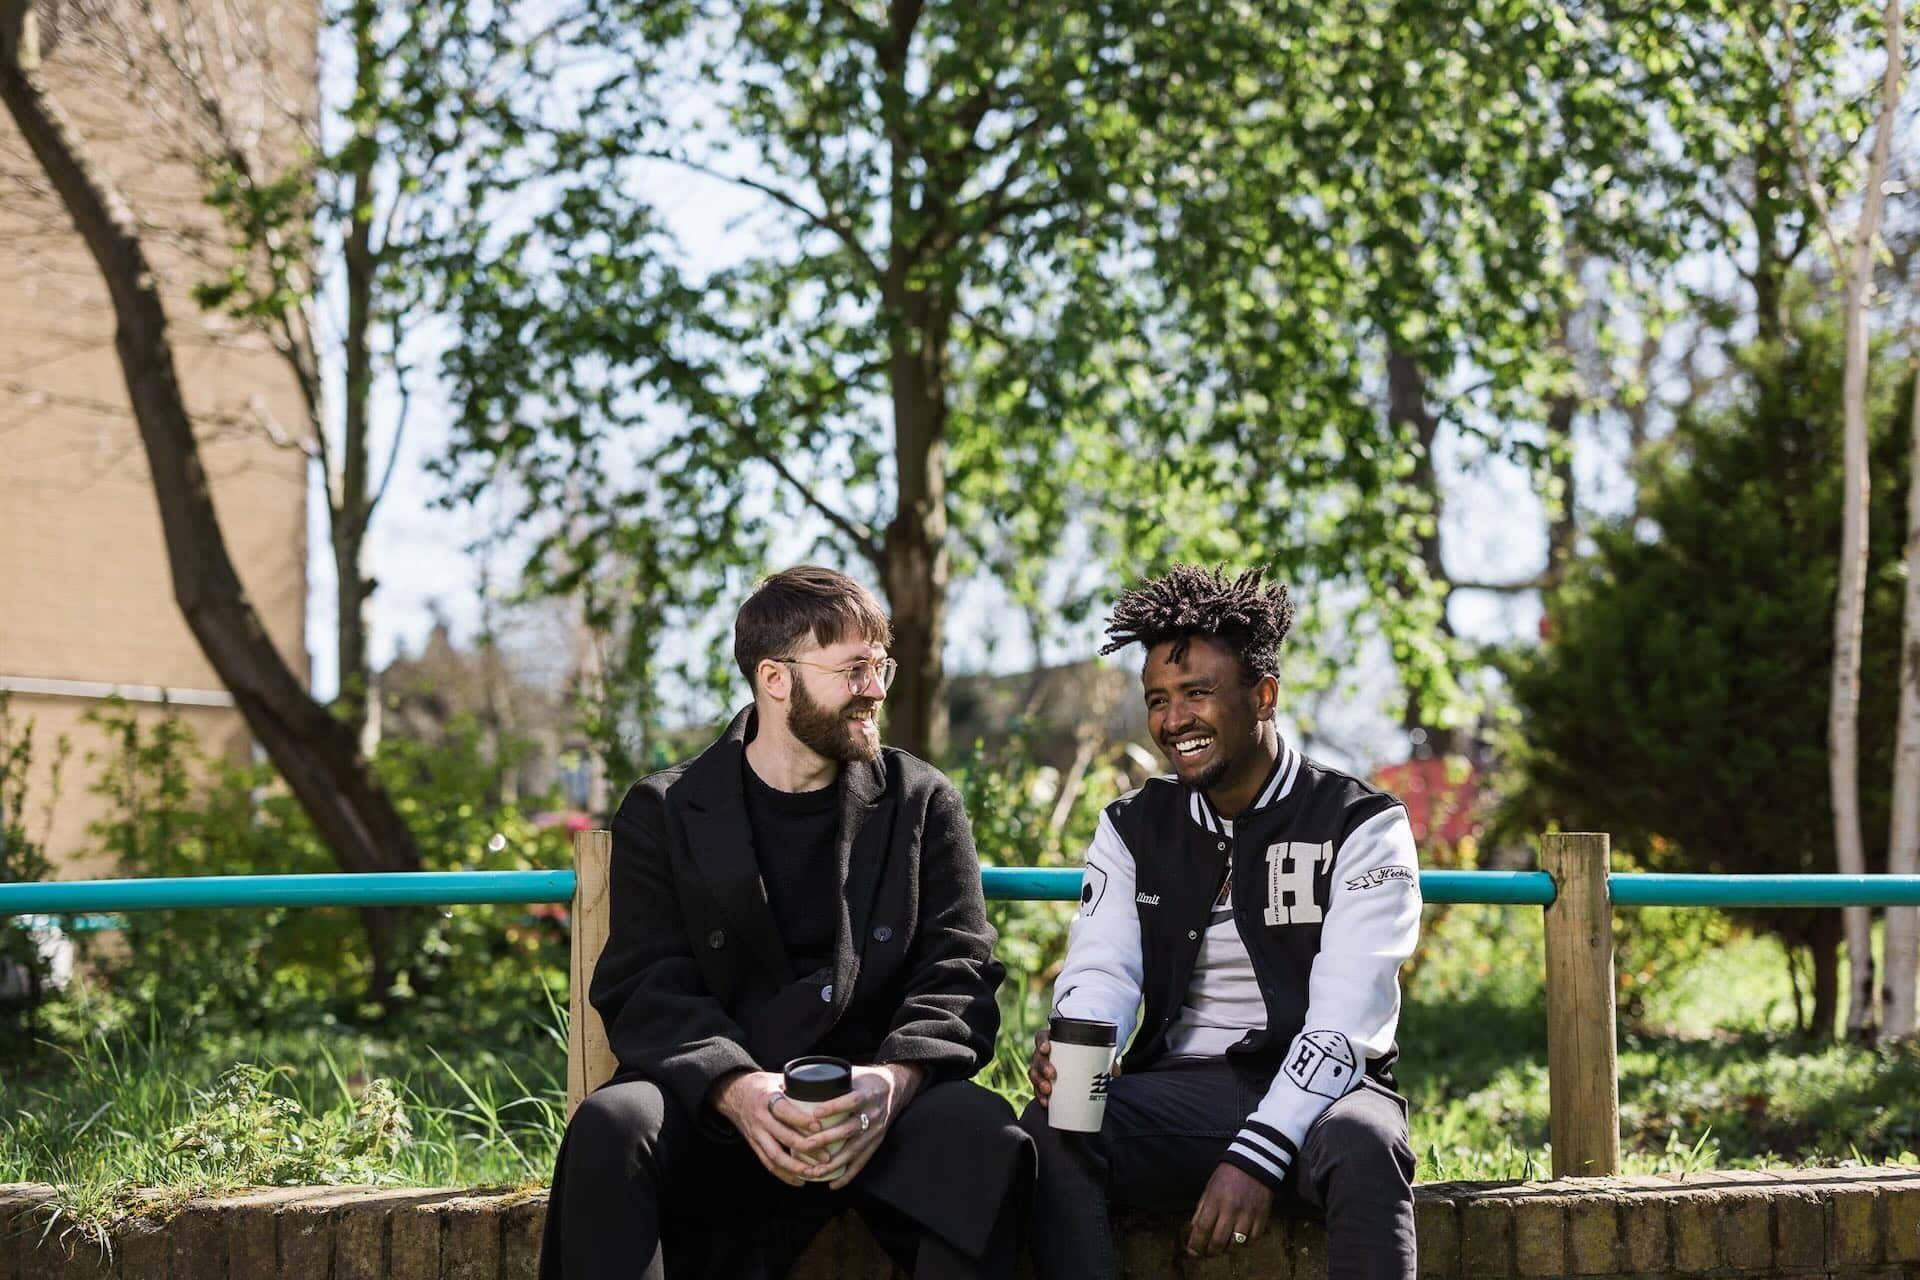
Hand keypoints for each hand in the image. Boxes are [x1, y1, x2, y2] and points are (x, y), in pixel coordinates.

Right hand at [708, 1070, 834, 1186]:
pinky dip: (784, 1175)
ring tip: (815, 1173)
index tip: (818, 1127)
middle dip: (806, 1149)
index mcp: (767, 1099)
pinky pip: (768, 1164)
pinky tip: (800, 1181)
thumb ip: (798, 1086)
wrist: (733, 1094)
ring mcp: (756, 1134)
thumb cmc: (763, 1086)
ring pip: (775, 1156)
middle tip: (826, 1156)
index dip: (800, 1120)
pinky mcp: (754, 1146)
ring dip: (796, 1167)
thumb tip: (828, 1087)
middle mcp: (760, 1118)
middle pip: (782, 1137)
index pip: (783, 1111)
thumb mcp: (778, 1079)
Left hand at [799, 1063, 926, 1189]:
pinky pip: (862, 1162)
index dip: (834, 1107)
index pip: (852, 1100)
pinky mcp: (876, 1143)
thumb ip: (831, 1079)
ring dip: (834, 1162)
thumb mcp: (853, 1074)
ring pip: (854, 1150)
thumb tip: (797, 1080)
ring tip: (814, 1170)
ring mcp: (876, 1131)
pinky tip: (833, 1184)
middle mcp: (874, 1114)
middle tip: (805, 1145)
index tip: (815, 1114)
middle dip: (827, 1139)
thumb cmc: (866, 1081)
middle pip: (850, 1129)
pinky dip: (847, 1175)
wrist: (895, 1088)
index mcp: (868, 1094)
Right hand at [1028, 1027, 1119, 1104]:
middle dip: (1042, 1067)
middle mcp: (1043, 1054)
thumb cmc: (1084, 1052)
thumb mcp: (1093, 1052)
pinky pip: (1037, 1088)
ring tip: (1048, 1092)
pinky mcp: (1043, 1081)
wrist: (1079, 1060)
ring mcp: (1041, 1068)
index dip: (1041, 1042)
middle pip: (1037, 1058)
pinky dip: (1040, 1096)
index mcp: (1052, 1040)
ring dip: (1039, 1083)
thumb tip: (1116, 1072)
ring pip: (1034, 1074)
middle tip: (1052, 1075)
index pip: (1041, 1037)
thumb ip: (1104, 1059)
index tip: (1047, 1048)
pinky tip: (1045, 1103)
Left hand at [1186, 1162, 1272, 1256]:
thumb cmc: (1228, 1176)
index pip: (1202, 1228)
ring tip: (1223, 1247)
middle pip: (1218, 1240)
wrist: (1255, 1163)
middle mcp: (1231, 1209)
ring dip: (1227, 1250)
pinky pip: (1253, 1239)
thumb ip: (1201, 1209)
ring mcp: (1248, 1214)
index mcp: (1215, 1200)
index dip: (1196, 1244)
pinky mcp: (1262, 1216)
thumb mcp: (1209, 1188)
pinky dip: (1245, 1244)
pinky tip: (1239, 1241)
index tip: (1192, 1252)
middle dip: (1211, 1251)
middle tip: (1207, 1253)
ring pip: (1236, 1244)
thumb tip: (1194, 1229)